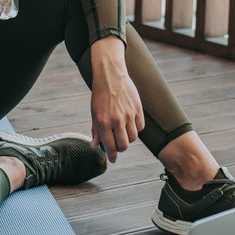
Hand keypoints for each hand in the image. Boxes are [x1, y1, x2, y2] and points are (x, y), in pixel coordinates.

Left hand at [88, 36, 144, 162]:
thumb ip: (96, 131)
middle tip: (117, 145)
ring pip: (133, 137)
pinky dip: (136, 128)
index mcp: (104, 122)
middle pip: (124, 145)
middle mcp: (117, 120)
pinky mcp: (138, 109)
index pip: (110, 147)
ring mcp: (129, 115)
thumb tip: (95, 146)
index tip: (113, 159)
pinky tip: (130, 123)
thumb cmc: (100, 95)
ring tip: (122, 132)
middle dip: (120, 148)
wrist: (111, 76)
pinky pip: (140, 127)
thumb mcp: (94, 113)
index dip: (112, 156)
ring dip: (128, 138)